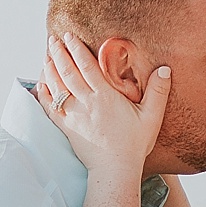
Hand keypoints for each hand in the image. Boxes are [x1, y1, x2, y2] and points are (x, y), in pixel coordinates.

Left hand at [37, 33, 168, 176]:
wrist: (114, 170)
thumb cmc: (134, 144)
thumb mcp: (151, 117)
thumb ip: (158, 92)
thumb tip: (165, 68)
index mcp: (105, 96)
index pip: (87, 66)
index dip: (77, 49)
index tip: (69, 36)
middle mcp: (86, 102)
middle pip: (68, 72)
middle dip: (59, 53)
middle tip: (52, 39)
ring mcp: (73, 115)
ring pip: (57, 87)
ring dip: (50, 69)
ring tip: (46, 55)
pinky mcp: (66, 128)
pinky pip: (50, 108)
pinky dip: (44, 94)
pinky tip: (40, 84)